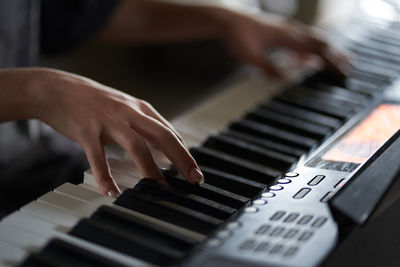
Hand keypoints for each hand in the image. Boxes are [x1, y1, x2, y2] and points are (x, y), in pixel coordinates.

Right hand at [22, 68, 203, 196]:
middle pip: (162, 136)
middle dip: (182, 158)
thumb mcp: (125, 107)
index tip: (194, 170)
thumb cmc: (93, 101)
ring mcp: (108, 121)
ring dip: (151, 169)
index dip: (185, 152)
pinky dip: (106, 178)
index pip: (170, 132)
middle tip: (193, 179)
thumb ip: (144, 124)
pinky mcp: (87, 131)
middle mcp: (129, 113)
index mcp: (140, 108)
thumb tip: (165, 145)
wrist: (56, 89)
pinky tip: (112, 193)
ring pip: (136, 146)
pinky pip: (98, 158)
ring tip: (160, 189)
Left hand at [217, 10, 349, 79]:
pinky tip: (308, 58)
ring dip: (326, 50)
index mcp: (287, 37)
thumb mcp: (251, 57)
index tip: (342, 72)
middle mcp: (290, 31)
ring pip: (312, 39)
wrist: (227, 19)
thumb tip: (286, 81)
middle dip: (336, 55)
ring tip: (336, 59)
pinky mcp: (280, 30)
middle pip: (320, 43)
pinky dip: (309, 48)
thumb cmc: (238, 36)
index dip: (331, 62)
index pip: (316, 51)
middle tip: (350, 66)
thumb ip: (269, 69)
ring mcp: (286, 29)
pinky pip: (301, 39)